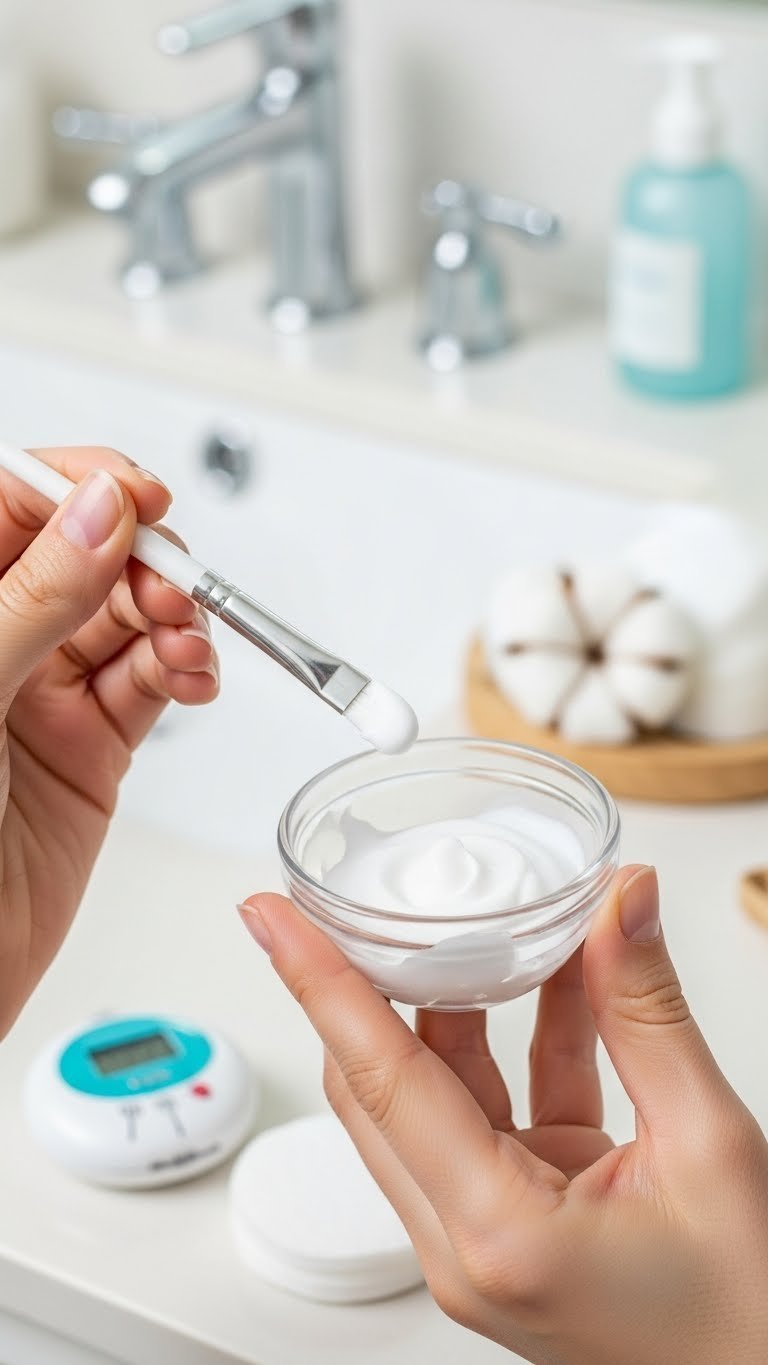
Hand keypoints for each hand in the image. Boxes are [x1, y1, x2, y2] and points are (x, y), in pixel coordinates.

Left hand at [0, 447, 218, 1037]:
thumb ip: (35, 598)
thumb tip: (99, 512)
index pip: (14, 505)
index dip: (79, 488)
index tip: (135, 497)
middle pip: (87, 557)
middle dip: (142, 560)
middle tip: (170, 586)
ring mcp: (42, 694)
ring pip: (128, 619)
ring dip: (174, 619)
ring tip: (185, 644)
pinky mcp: (90, 747)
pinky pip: (151, 685)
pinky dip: (184, 672)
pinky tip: (191, 677)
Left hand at [239, 869, 767, 1363]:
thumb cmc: (748, 1314)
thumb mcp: (708, 1143)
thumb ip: (649, 1013)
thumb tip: (621, 904)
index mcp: (498, 1236)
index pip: (381, 1081)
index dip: (320, 984)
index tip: (272, 918)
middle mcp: (469, 1245)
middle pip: (382, 1087)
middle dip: (370, 982)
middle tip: (355, 902)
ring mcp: (488, 1237)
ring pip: (433, 1094)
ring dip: (453, 1004)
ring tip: (471, 922)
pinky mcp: (519, 1222)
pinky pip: (494, 1112)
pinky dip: (518, 1041)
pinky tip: (550, 978)